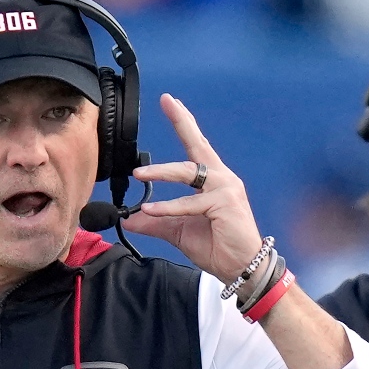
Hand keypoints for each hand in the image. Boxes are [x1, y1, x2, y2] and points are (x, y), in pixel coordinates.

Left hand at [121, 94, 263, 284]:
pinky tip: (150, 210)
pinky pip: (189, 204)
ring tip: (139, 174)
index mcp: (212, 180)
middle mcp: (221, 178)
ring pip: (188, 173)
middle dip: (182, 121)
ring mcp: (226, 189)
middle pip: (198, 146)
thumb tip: (128, 218)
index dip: (184, 123)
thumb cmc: (216, 245)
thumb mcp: (177, 230)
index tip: (171, 102)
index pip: (195, 147)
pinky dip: (167, 208)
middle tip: (167, 101)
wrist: (240, 267)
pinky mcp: (225, 204)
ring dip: (161, 172)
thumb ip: (154, 221)